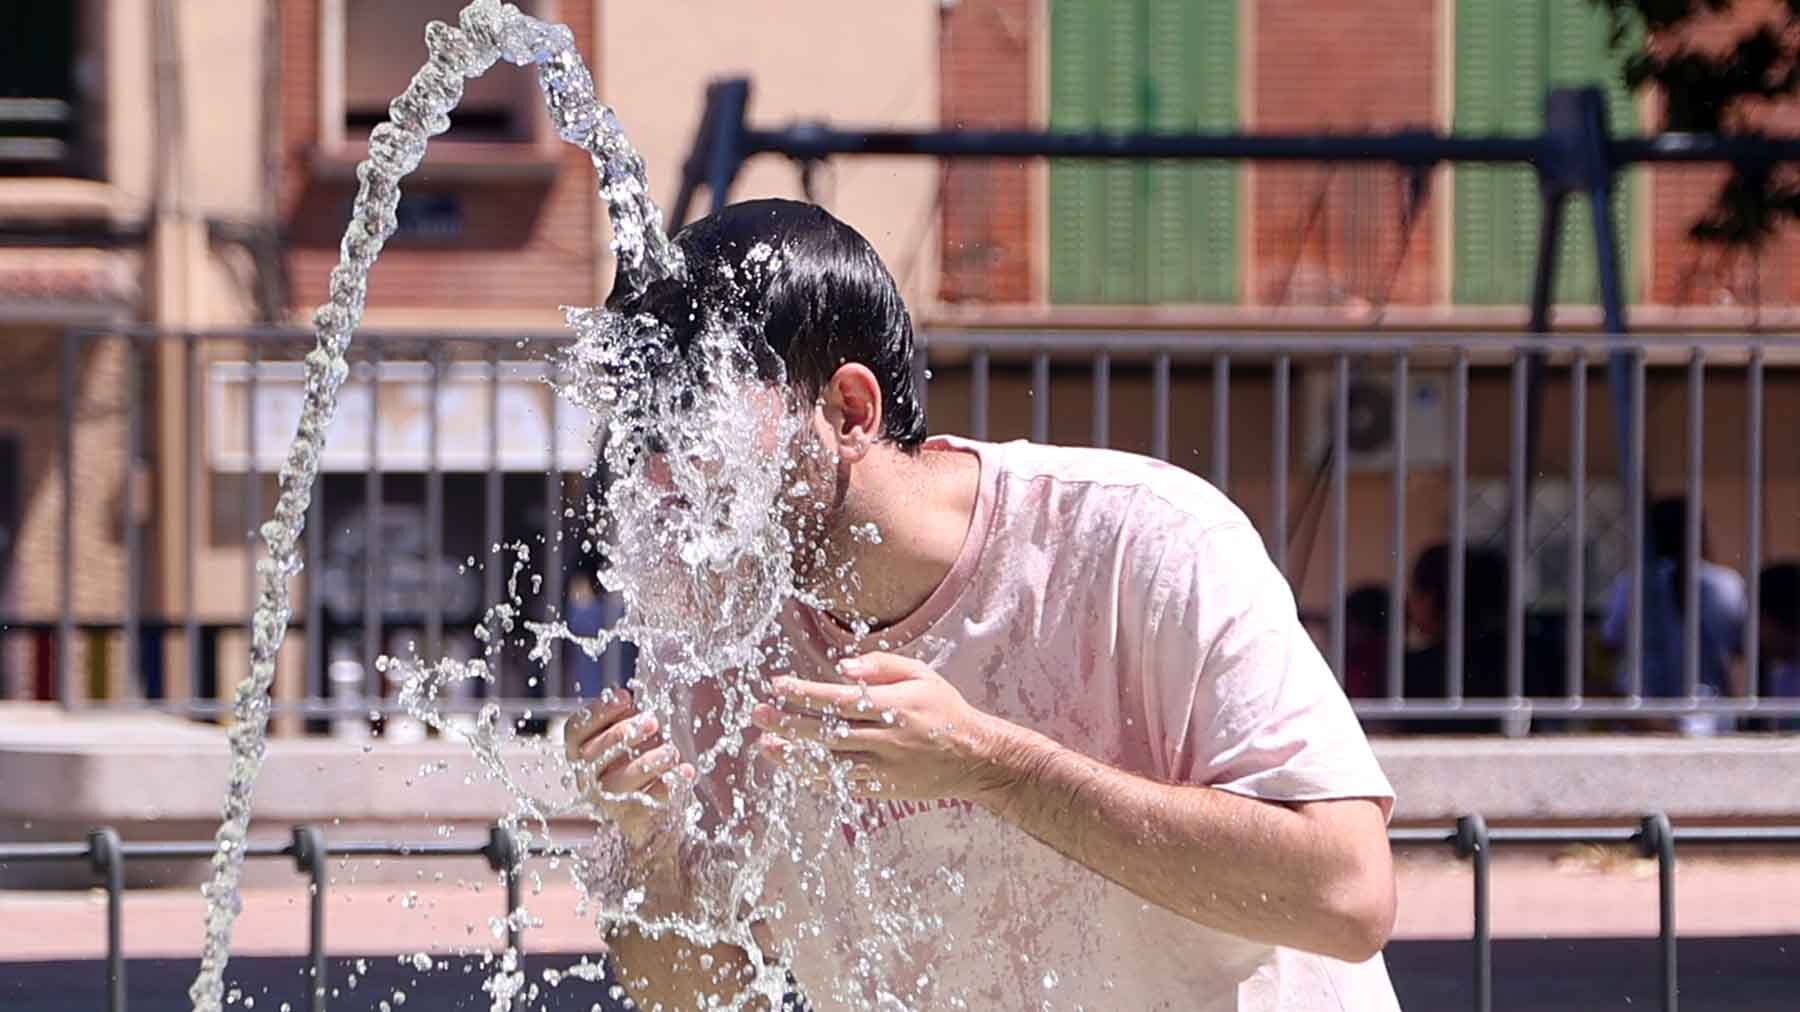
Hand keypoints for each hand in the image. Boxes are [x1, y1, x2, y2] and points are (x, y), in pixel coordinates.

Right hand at [561, 688, 696, 869]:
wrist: (653, 821)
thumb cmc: (640, 766)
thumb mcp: (631, 741)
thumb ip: (628, 721)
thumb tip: (633, 698)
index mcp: (582, 755)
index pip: (575, 731)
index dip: (598, 712)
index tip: (625, 696)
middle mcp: (588, 779)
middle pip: (592, 756)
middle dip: (621, 735)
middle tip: (652, 721)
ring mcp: (608, 802)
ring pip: (618, 783)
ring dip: (647, 762)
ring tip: (671, 751)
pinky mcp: (633, 820)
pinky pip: (648, 803)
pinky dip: (669, 785)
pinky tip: (685, 772)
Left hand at [751, 652, 1007, 801]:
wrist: (973, 758)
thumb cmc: (943, 709)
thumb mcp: (921, 675)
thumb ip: (882, 666)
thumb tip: (842, 668)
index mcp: (894, 707)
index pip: (839, 701)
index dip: (805, 694)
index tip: (777, 685)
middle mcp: (885, 740)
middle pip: (826, 734)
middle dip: (788, 724)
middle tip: (758, 714)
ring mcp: (882, 769)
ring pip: (828, 765)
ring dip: (793, 756)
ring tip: (764, 744)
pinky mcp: (880, 790)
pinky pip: (840, 784)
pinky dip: (813, 777)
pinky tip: (791, 766)